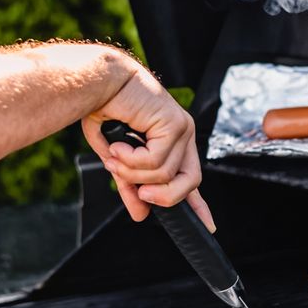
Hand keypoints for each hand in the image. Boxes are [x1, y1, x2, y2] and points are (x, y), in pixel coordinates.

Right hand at [81, 62, 212, 230]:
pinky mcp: (174, 123)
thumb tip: (140, 214)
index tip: (209, 226)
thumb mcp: (118, 157)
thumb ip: (131, 184)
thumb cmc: (105, 110)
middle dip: (164, 196)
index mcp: (172, 142)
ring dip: (133, 173)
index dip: (199, 204)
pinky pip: (156, 161)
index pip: (190, 178)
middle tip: (140, 194)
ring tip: (114, 156)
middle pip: (190, 182)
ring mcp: (182, 128)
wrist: (99, 82)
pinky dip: (132, 160)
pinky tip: (118, 146)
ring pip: (165, 175)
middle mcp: (182, 135)